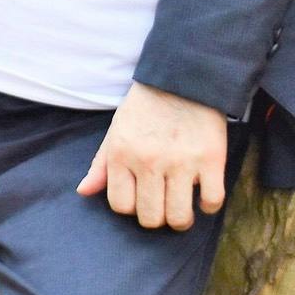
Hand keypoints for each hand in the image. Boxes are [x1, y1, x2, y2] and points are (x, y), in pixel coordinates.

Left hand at [75, 81, 227, 229]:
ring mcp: (181, 161)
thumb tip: (84, 191)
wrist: (182, 76)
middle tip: (163, 203)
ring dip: (181, 218)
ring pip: (179, 218)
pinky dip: (208, 206)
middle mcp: (149, 160)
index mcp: (122, 152)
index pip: (121, 206)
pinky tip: (203, 194)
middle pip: (150, 218)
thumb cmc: (146, 107)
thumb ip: (100, 163)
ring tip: (182, 204)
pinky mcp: (211, 159)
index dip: (131, 206)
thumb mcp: (117, 129)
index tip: (140, 197)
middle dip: (156, 216)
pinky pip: (211, 203)